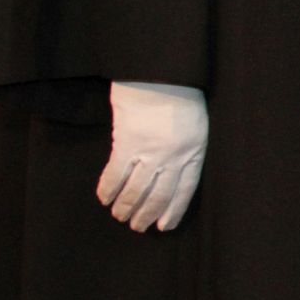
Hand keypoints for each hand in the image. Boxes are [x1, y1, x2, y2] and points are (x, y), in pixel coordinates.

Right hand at [98, 82, 207, 231]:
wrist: (161, 73)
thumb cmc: (181, 97)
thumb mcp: (195, 126)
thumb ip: (185, 151)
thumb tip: (168, 176)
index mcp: (194, 151)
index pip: (185, 190)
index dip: (173, 210)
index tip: (163, 226)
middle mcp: (174, 156)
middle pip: (159, 195)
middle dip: (147, 214)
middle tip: (137, 227)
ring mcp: (151, 151)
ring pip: (136, 190)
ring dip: (126, 207)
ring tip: (120, 217)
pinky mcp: (128, 144)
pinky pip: (116, 175)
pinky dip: (108, 189)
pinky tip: (104, 199)